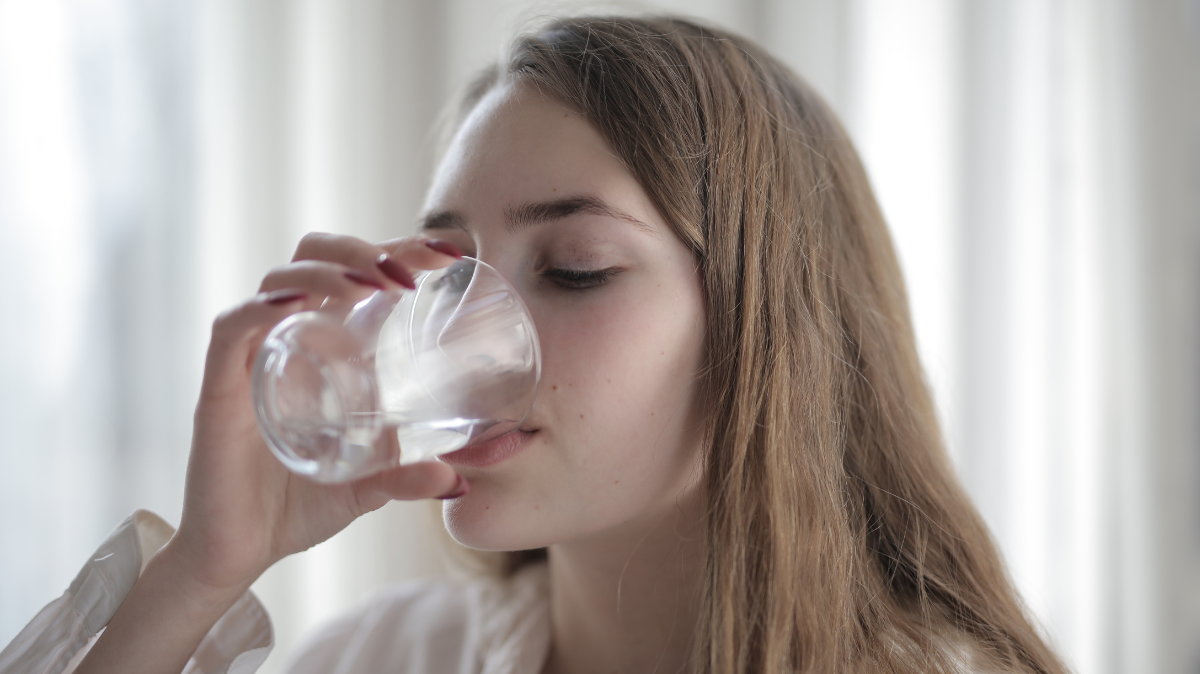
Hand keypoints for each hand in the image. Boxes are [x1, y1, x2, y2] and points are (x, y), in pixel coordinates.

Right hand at [168, 233, 465, 592]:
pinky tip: (297, 305)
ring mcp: (251, 359)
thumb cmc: (297, 506)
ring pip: (278, 280)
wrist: (238, 554)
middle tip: (408, 273)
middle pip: (314, 257)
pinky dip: (261, 308)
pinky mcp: (219, 388)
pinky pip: (232, 329)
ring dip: (327, 270)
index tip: (448, 254)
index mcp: (323, 346)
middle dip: (361, 249)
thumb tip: (458, 482)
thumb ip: (407, 478)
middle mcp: (287, 339)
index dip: (398, 250)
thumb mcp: (367, 487)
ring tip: (370, 285)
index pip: (356, 273)